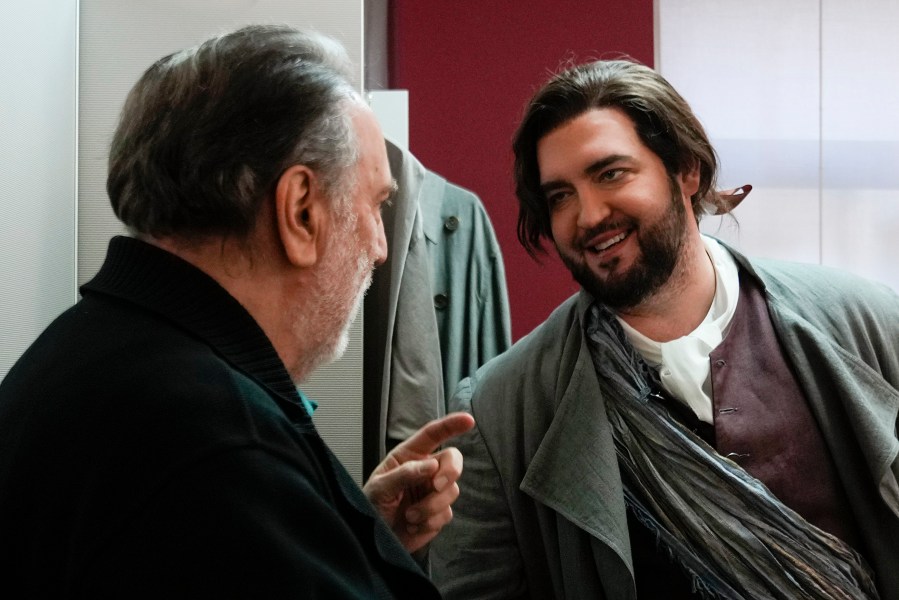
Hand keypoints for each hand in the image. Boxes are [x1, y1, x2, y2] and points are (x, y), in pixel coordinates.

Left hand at [363, 412, 475, 553]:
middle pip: (453, 460)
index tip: (468, 420)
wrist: (373, 539)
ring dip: (431, 506)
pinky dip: (429, 522)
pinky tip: (413, 526)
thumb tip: (431, 465)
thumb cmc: (371, 507)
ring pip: (451, 490)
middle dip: (450, 472)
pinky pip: (446, 514)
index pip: (433, 435)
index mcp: (409, 456)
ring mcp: (434, 492)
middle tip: (436, 486)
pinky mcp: (438, 513)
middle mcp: (426, 470)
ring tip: (409, 517)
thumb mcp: (379, 488)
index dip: (451, 425)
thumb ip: (403, 474)